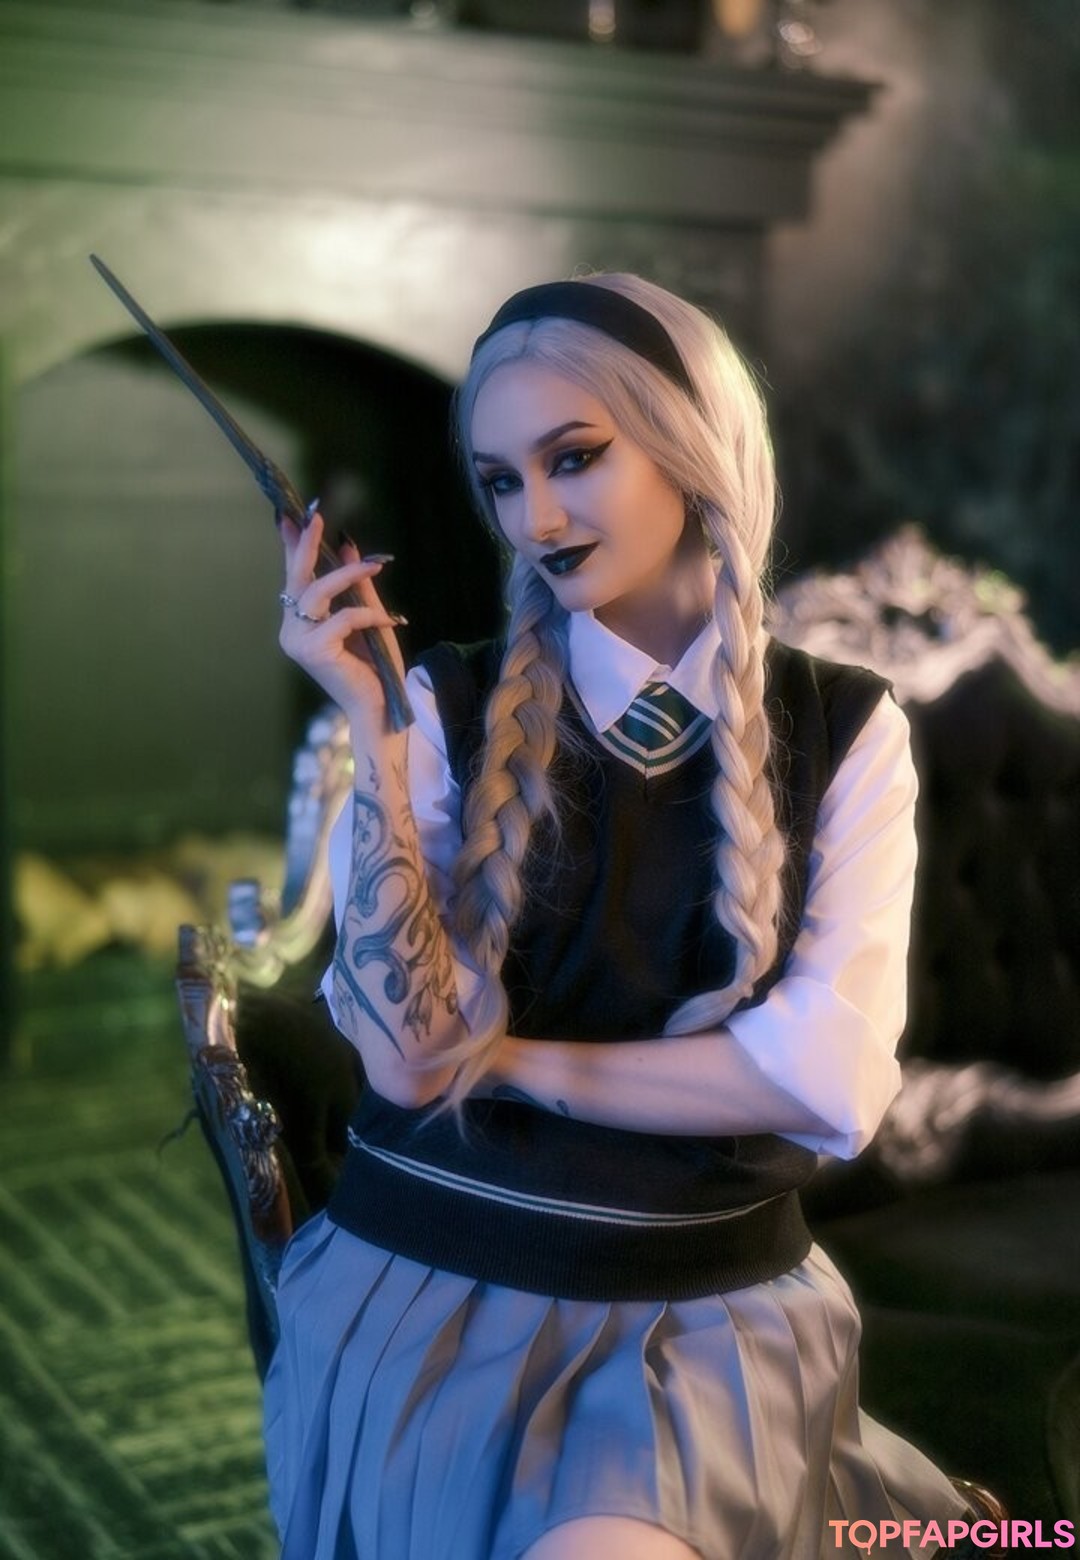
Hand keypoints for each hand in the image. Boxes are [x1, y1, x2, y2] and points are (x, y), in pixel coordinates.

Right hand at [278, 510, 405, 734]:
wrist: (382, 706)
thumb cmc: (375, 667)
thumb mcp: (369, 616)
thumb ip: (357, 584)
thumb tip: (349, 544)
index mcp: (301, 623)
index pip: (295, 578)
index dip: (294, 546)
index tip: (294, 516)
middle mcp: (292, 631)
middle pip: (297, 578)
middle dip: (307, 545)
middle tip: (316, 516)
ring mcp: (297, 642)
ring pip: (317, 592)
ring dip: (348, 574)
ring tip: (377, 566)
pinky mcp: (312, 651)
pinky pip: (342, 618)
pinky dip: (368, 616)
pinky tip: (390, 622)